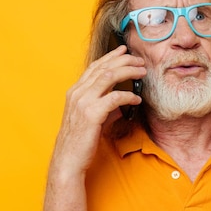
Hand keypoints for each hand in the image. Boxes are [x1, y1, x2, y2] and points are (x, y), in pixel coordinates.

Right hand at [50, 45, 145, 178]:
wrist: (68, 160)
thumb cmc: (80, 141)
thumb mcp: (91, 119)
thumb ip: (104, 108)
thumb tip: (121, 104)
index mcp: (75, 92)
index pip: (95, 67)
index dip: (111, 57)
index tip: (124, 51)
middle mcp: (77, 93)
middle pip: (103, 67)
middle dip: (124, 60)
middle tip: (139, 60)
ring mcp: (83, 102)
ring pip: (109, 77)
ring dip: (128, 71)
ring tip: (142, 72)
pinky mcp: (91, 114)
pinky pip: (114, 98)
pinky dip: (128, 96)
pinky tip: (137, 99)